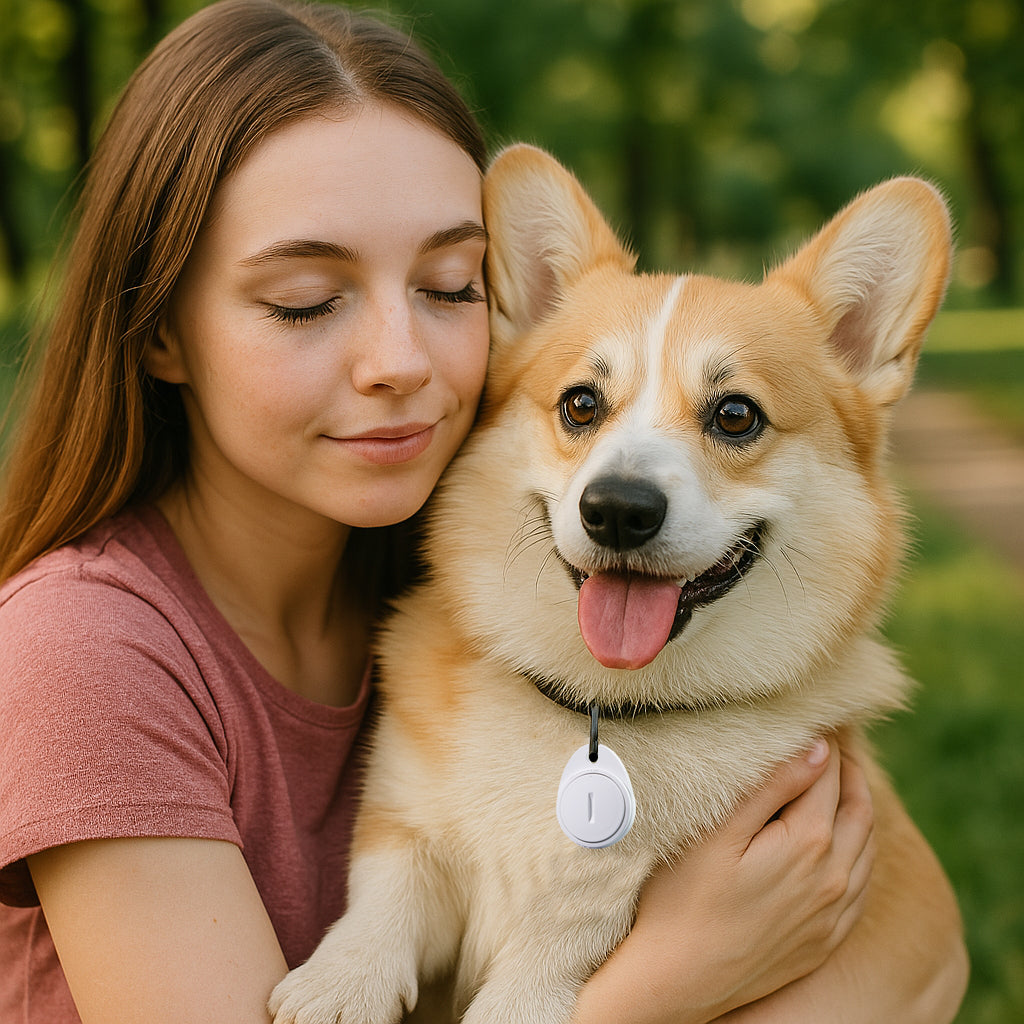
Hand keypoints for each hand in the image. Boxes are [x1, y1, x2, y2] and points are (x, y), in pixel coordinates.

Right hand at [572, 737, 874, 1023]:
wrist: (676, 983)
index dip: (828, 737)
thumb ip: (771, 788)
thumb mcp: (717, 833)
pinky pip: (862, 883)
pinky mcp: (826, 938)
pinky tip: (845, 835)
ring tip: (842, 772)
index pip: (830, 773)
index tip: (823, 710)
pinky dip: (861, 846)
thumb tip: (817, 750)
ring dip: (859, 801)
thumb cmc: (681, 900)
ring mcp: (833, 913)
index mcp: (808, 844)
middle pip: (857, 804)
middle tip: (837, 730)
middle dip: (850, 763)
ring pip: (867, 843)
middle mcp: (834, 879)